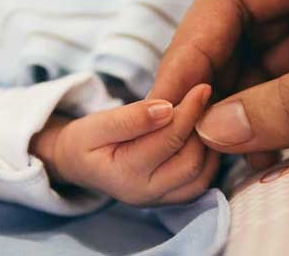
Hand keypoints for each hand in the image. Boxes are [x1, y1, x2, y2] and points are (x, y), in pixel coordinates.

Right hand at [30, 84, 219, 205]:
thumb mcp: (98, 124)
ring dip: (208, 145)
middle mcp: (145, 193)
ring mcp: (160, 200)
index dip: (189, 112)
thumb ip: (131, 118)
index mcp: (125, 174)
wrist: (80, 163)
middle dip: (201, 129)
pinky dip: (208, 159)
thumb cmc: (86, 140)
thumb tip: (167, 109)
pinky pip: (201, 183)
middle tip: (204, 100)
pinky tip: (201, 135)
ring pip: (201, 175)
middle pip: (190, 161)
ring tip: (202, 116)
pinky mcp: (170, 199)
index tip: (201, 88)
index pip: (168, 140)